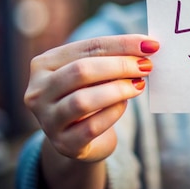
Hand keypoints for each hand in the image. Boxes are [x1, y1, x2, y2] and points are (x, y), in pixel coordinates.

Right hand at [24, 34, 159, 162]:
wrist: (78, 140)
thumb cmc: (89, 96)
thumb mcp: (94, 74)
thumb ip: (111, 58)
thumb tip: (146, 47)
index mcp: (44, 64)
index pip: (87, 47)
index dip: (121, 44)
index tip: (150, 45)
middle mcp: (39, 91)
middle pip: (81, 71)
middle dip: (119, 66)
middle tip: (146, 66)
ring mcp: (48, 119)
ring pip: (82, 100)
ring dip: (117, 90)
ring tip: (138, 85)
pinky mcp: (63, 144)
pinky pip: (92, 127)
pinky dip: (113, 113)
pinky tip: (124, 104)